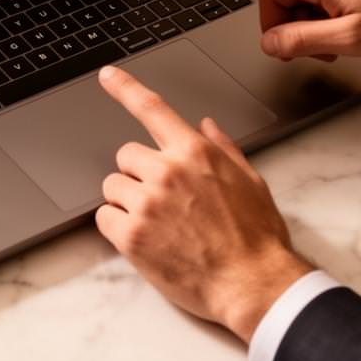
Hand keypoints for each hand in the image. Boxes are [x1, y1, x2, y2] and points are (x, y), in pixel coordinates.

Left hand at [97, 66, 310, 341]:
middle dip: (139, 174)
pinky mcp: (132, 236)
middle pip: (126, 156)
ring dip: (126, 201)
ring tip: (157, 224)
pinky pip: (103, 218)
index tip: (107, 75)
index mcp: (195, 153)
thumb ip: (222, 148)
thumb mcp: (250, 181)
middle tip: (162, 200)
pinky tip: (144, 240)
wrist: (253, 284)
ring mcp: (147, 203)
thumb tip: (206, 125)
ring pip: (112, 187)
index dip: (125, 88)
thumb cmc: (257, 238)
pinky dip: (116, 228)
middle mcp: (166, 171)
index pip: (153, 108)